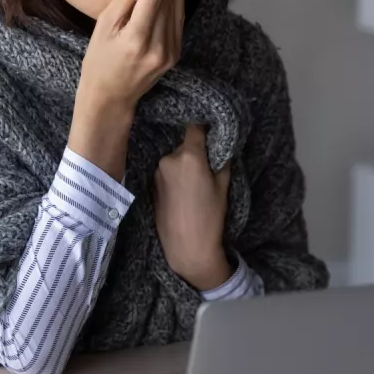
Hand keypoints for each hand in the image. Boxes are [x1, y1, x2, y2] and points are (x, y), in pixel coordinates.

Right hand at [69, 0, 184, 179]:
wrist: (111, 97)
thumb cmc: (99, 60)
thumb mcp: (105, 27)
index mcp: (138, 39)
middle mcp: (159, 46)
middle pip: (169, 0)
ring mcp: (171, 52)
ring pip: (177, 8)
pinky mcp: (175, 54)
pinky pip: (177, 20)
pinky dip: (176, 0)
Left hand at [155, 124, 231, 290]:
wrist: (186, 248)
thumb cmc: (210, 218)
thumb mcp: (223, 186)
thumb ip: (221, 159)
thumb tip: (221, 143)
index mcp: (189, 156)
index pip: (194, 126)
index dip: (203, 126)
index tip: (210, 127)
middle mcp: (169, 159)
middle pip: (184, 144)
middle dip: (195, 151)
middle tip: (206, 166)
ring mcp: (156, 172)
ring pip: (174, 159)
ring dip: (183, 165)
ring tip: (194, 186)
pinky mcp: (150, 185)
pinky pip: (166, 172)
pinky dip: (174, 176)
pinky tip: (182, 193)